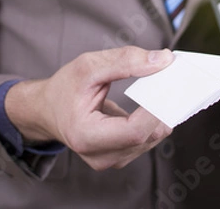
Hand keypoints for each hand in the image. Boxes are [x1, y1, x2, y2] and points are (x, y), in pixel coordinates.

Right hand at [4, 46, 174, 170]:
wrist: (47, 110)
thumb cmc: (64, 89)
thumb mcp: (88, 66)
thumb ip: (125, 61)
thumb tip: (162, 60)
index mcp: (86, 136)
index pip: (134, 131)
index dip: (155, 110)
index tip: (168, 85)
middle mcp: (100, 156)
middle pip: (147, 136)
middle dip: (163, 108)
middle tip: (173, 82)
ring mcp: (112, 160)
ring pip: (152, 138)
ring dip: (161, 113)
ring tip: (162, 89)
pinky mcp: (121, 156)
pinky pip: (148, 139)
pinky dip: (154, 119)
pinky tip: (154, 102)